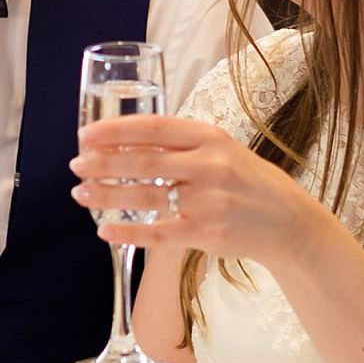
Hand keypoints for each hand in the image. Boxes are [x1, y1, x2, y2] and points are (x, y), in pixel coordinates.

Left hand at [70, 114, 330, 268]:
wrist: (288, 222)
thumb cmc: (248, 182)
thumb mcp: (222, 150)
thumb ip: (182, 145)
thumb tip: (125, 143)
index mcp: (210, 138)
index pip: (153, 129)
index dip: (114, 131)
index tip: (86, 135)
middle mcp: (208, 166)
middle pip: (143, 162)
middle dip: (103, 163)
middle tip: (75, 165)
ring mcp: (207, 202)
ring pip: (145, 196)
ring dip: (107, 195)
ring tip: (81, 194)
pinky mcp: (206, 234)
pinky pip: (157, 232)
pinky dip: (127, 232)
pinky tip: (105, 229)